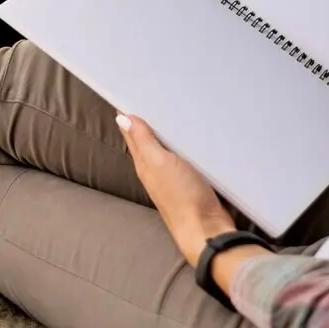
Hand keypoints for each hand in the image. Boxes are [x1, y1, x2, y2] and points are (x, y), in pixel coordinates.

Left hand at [115, 113, 236, 265]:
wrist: (206, 230)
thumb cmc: (182, 197)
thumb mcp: (160, 162)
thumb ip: (143, 141)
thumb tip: (122, 119)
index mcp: (145, 163)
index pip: (132, 134)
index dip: (129, 116)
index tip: (127, 97)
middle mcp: (155, 171)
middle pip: (146, 142)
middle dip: (144, 122)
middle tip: (145, 99)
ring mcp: (172, 179)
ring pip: (163, 150)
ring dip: (162, 134)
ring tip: (165, 115)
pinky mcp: (190, 184)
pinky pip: (180, 160)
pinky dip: (180, 147)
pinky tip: (187, 142)